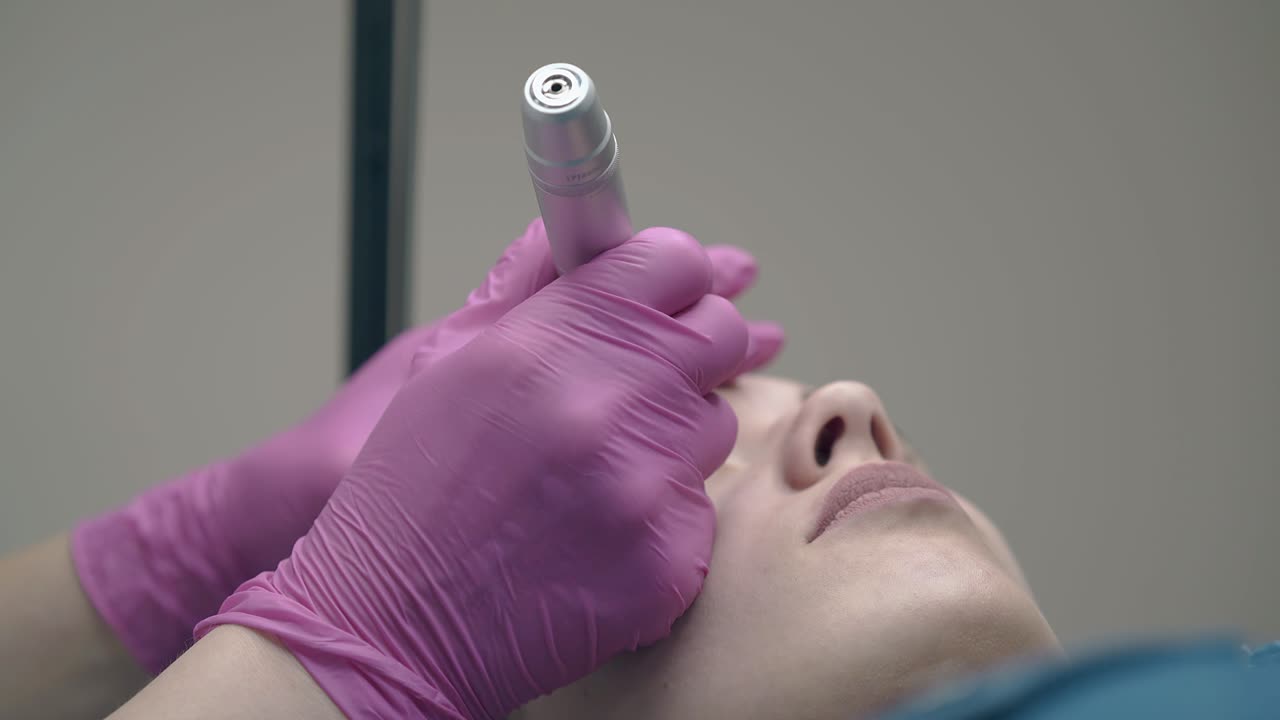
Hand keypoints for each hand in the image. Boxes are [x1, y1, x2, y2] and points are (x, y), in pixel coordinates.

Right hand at [195, 227, 778, 718]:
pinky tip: (596, 536)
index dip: (674, 277)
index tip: (667, 297)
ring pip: (712, 426)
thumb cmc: (410, 493)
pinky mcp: (669, 558)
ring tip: (593, 475)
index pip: (671, 261)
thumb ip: (540, 295)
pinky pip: (701, 511)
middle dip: (689, 352)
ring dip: (670, 441)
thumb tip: (607, 246)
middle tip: (640, 386)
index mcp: (548, 342)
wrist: (386, 627)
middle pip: (718, 336)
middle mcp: (607, 403)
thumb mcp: (450, 365)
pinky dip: (661, 519)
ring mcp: (646, 485)